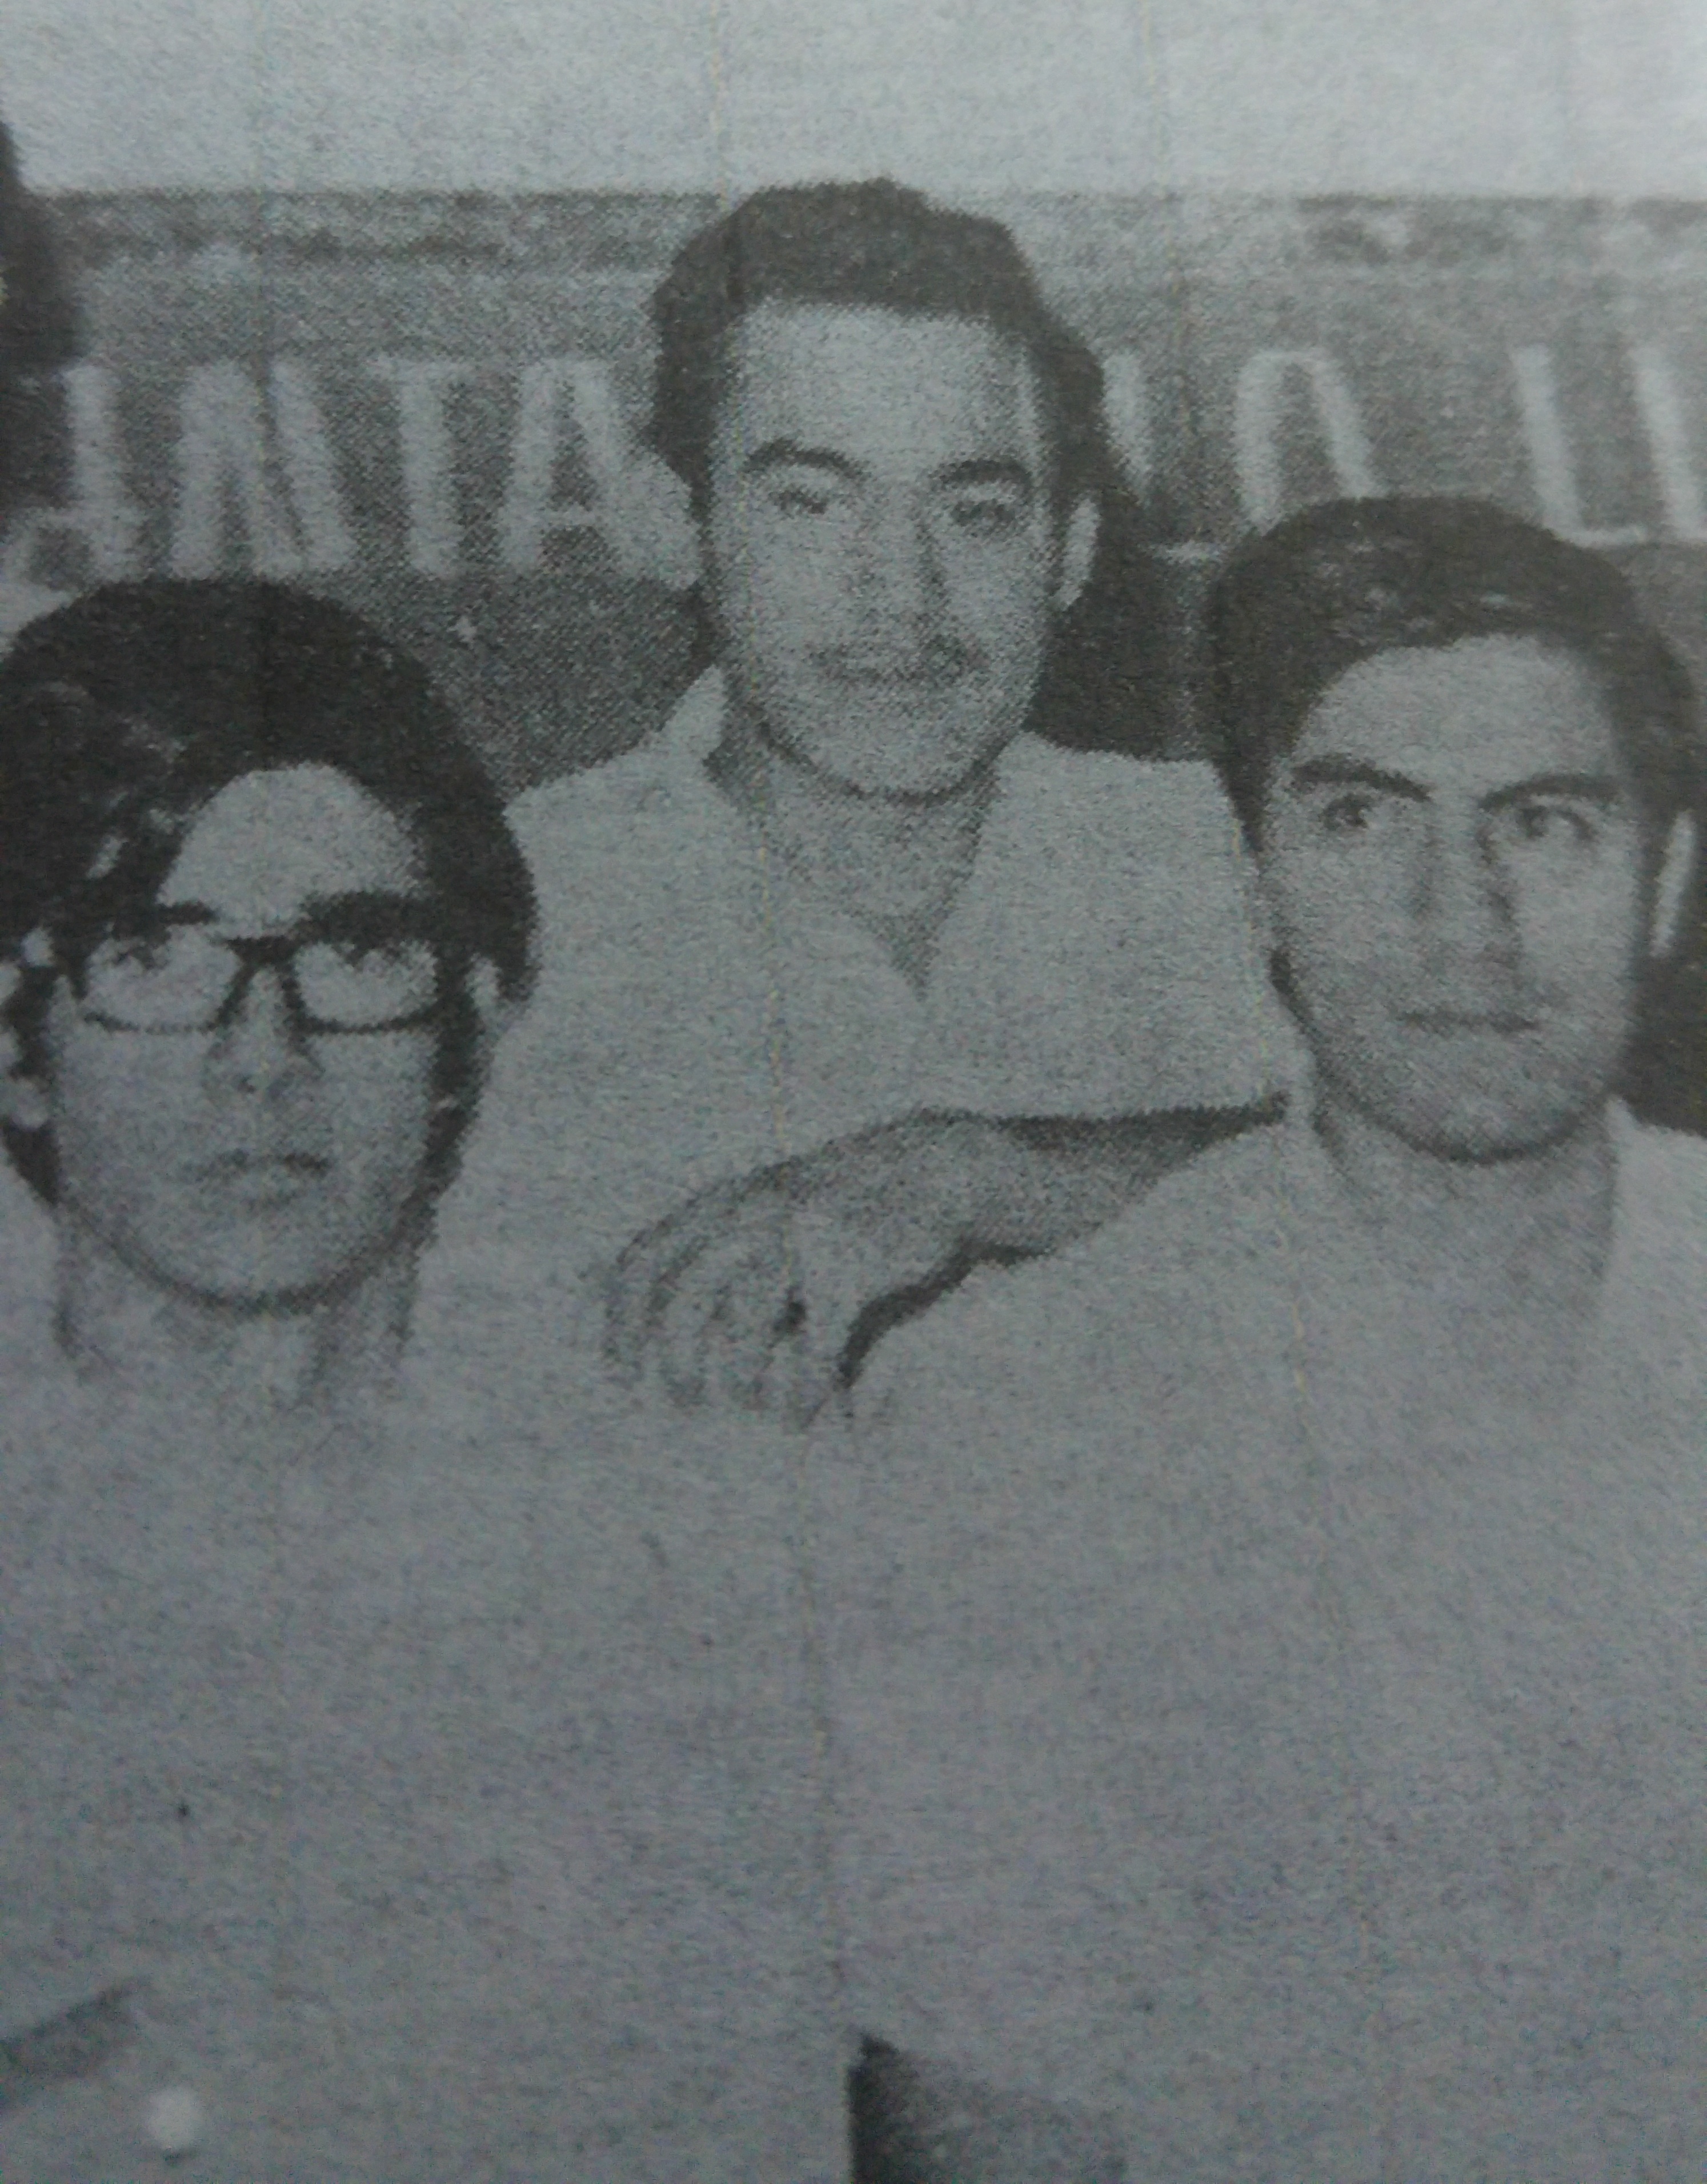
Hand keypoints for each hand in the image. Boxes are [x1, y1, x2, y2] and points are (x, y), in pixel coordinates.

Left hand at [602, 1116, 995, 1424]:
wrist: (935, 1170)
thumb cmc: (845, 1210)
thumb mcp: (776, 1212)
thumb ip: (732, 1260)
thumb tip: (686, 1348)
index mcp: (721, 1202)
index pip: (643, 1261)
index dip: (620, 1323)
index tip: (620, 1374)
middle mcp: (749, 1212)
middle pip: (683, 1295)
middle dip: (675, 1358)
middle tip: (684, 1400)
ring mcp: (799, 1236)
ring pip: (744, 1323)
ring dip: (741, 1377)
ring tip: (754, 1408)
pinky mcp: (849, 1265)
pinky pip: (814, 1342)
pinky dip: (805, 1387)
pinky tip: (803, 1412)